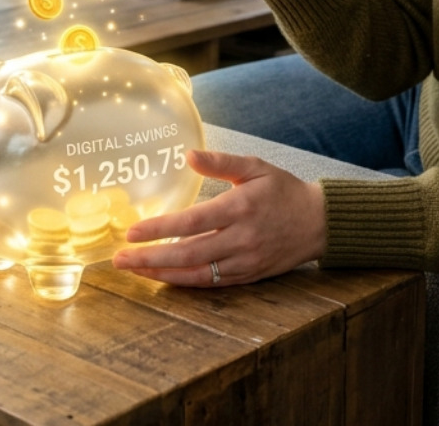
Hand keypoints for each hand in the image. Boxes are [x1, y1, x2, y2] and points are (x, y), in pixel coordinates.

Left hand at [110, 149, 325, 286]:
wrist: (318, 223)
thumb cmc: (283, 190)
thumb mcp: (255, 167)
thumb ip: (220, 162)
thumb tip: (188, 155)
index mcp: (240, 208)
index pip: (192, 222)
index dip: (159, 229)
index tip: (132, 232)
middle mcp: (241, 239)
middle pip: (188, 254)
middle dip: (150, 258)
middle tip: (119, 259)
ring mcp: (245, 261)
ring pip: (196, 274)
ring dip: (162, 274)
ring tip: (134, 271)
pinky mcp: (248, 276)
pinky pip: (210, 284)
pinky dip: (184, 282)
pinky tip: (163, 277)